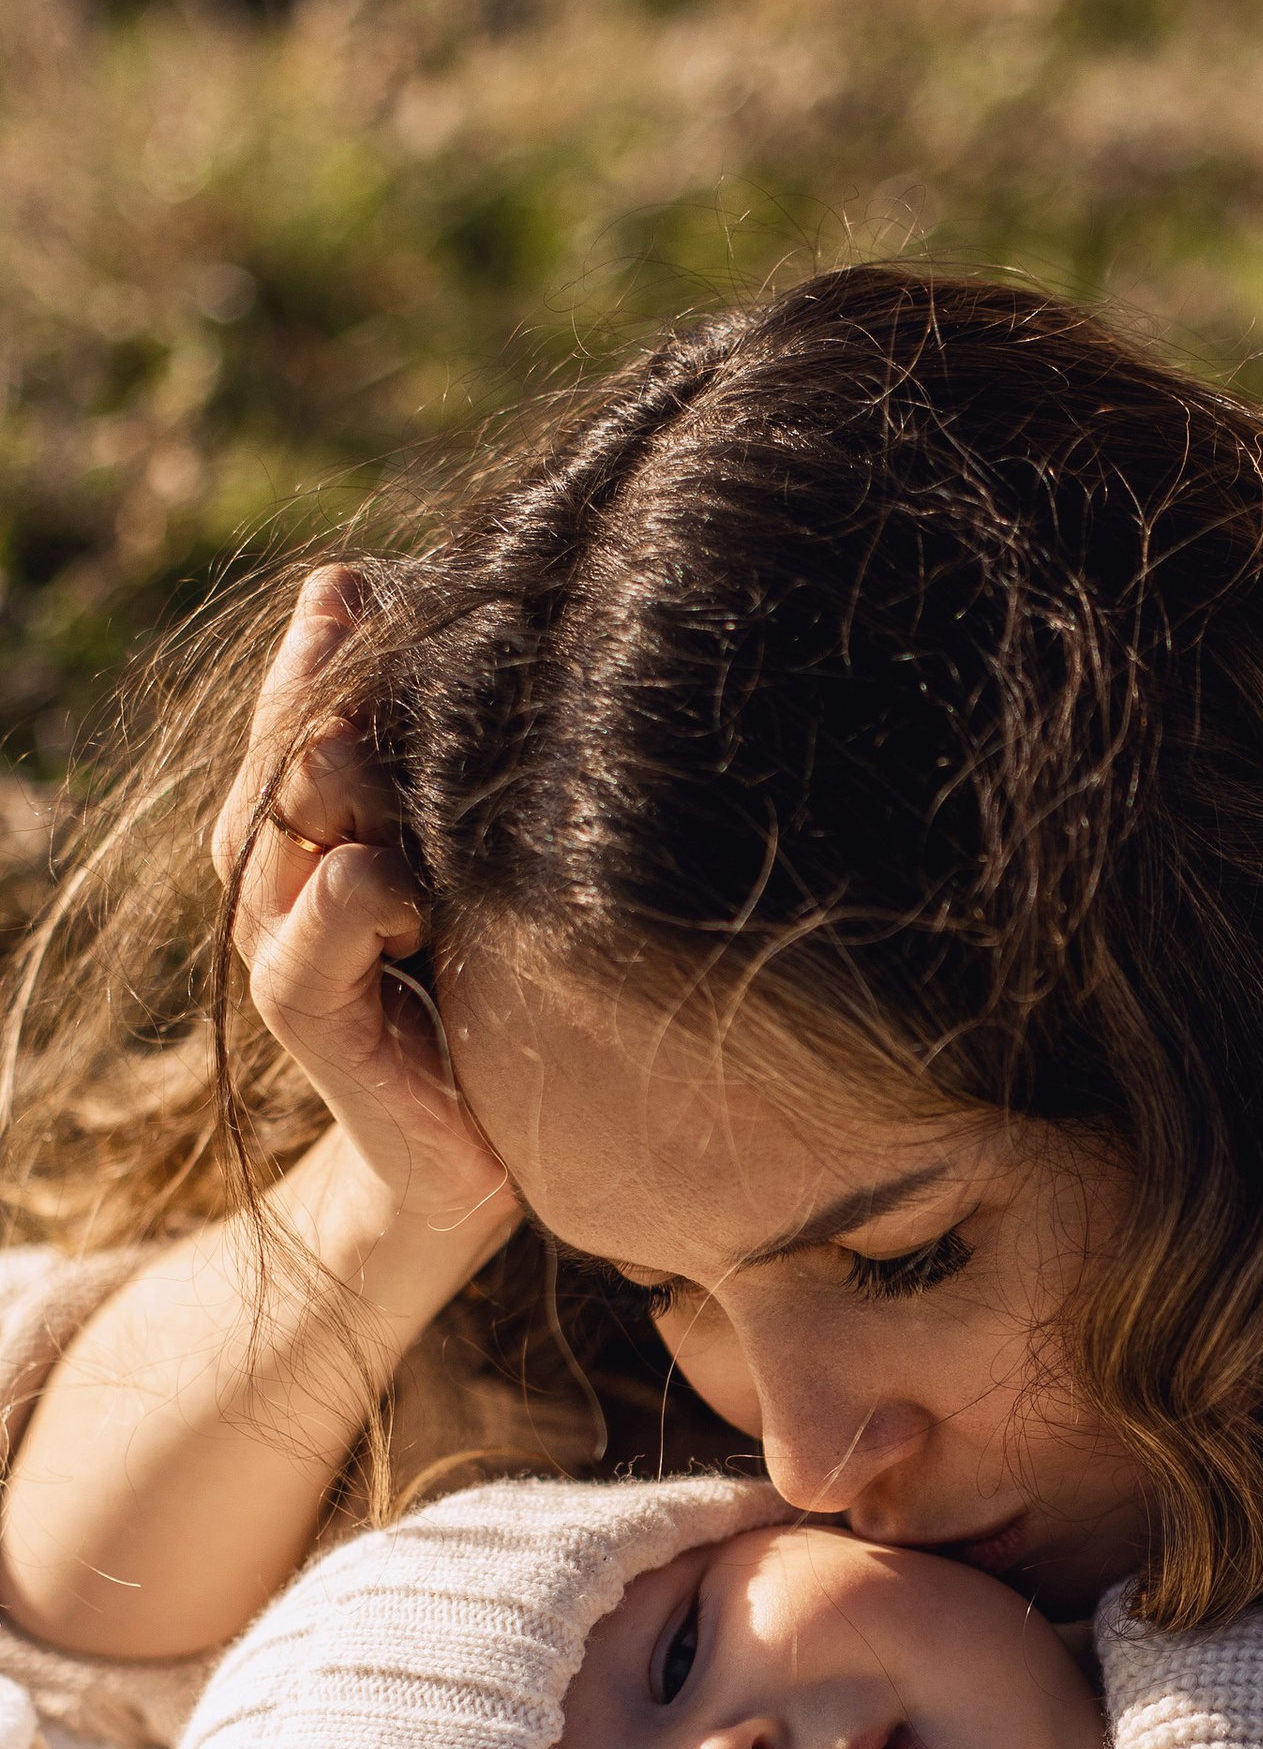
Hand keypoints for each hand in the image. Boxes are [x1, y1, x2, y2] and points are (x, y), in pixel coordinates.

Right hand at [209, 566, 520, 1264]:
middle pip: (297, 735)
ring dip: (361, 785)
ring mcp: (280, 931)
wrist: (473, 1159)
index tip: (373, 588)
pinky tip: (404, 894)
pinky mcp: (303, 1008)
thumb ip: (459, 771)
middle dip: (353, 703)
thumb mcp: (483, 867)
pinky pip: (320, 915)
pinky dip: (361, 895)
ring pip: (298, 803)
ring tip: (415, 804)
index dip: (335, 641)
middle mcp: (281, 860)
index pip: (308, 694)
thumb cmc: (495, 994)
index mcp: (318, 813)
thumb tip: (487, 645)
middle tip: (423, 688)